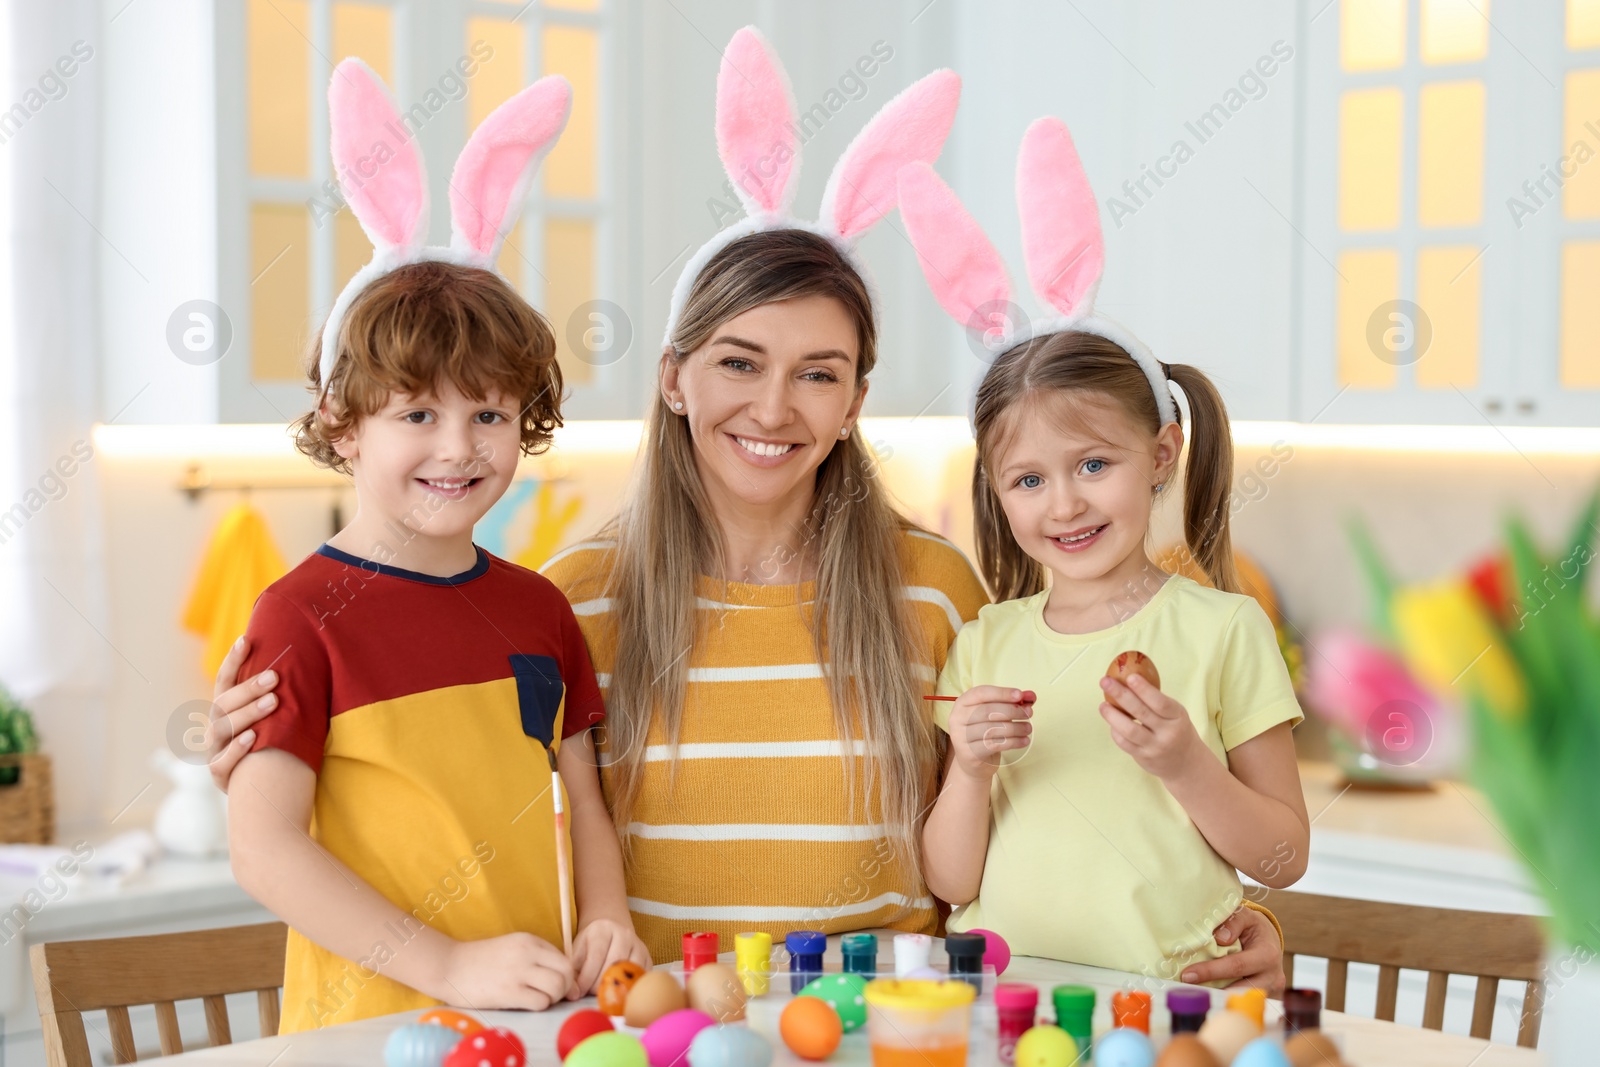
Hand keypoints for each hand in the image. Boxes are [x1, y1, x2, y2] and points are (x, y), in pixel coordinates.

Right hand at [207, 636, 282, 792]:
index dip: (233, 661)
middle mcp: (216, 729)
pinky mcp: (220, 778)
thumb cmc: (275, 747)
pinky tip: (252, 739)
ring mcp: (215, 752)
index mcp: (226, 711)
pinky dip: (236, 751)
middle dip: (248, 688)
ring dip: (248, 714)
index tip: (246, 640)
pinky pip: (222, 763)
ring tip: (273, 702)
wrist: (264, 794)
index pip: (225, 681)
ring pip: (222, 730)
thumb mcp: (274, 720)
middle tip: (275, 676)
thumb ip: (279, 697)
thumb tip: (305, 662)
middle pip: (223, 703)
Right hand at [435, 932, 577, 1010]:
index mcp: (529, 940)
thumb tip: (562, 976)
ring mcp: (519, 972)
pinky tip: (527, 1003)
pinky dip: (540, 1005)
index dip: (565, 975)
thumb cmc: (480, 960)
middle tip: (552, 995)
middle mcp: (527, 953)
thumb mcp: (511, 947)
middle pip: (566, 972)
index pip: (564, 958)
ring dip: (554, 998)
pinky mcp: (509, 992)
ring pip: (557, 987)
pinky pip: (541, 1002)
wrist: (448, 967)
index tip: (556, 984)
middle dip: (565, 987)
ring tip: (540, 999)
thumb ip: (535, 956)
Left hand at [570, 917, 651, 997]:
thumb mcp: (578, 950)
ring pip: (629, 971)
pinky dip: (631, 987)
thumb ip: (574, 969)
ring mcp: (638, 945)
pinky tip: (619, 991)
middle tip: (591, 993)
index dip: (586, 978)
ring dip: (616, 987)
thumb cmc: (591, 945)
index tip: (579, 992)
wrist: (611, 932)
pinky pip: (641, 976)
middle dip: (600, 984)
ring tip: (605, 992)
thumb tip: (574, 992)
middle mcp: (623, 934)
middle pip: (614, 965)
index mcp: (602, 929)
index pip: (596, 957)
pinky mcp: (648, 957)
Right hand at [946, 686, 1031, 779]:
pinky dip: (1013, 742)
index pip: (981, 693)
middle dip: (1012, 711)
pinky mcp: (969, 754)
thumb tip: (1031, 696)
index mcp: (962, 703)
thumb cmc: (985, 732)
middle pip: (987, 711)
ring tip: (1028, 728)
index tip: (1020, 695)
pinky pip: (994, 745)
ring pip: (992, 729)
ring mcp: (961, 737)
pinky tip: (1024, 740)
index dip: (1002, 693)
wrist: (973, 762)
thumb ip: (1012, 703)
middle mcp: (957, 718)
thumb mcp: (996, 714)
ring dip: (1015, 728)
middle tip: (1029, 713)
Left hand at [1098, 673, 1201, 780]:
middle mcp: (1167, 733)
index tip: (1129, 676)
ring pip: (1129, 730)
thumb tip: (1128, 678)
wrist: (1186, 763)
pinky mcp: (1144, 758)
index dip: (1144, 689)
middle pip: (1141, 712)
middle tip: (1105, 682)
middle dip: (1120, 694)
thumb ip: (1156, 700)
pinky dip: (1115, 731)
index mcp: (1177, 717)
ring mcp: (1155, 747)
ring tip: (1103, 705)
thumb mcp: (1175, 714)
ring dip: (1112, 715)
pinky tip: (1111, 722)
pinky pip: (1124, 743)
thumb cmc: (1176, 730)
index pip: (1161, 702)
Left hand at [1181, 905, 1286, 995]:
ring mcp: (1269, 990)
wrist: (1270, 939)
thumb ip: (1233, 921)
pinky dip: (1224, 999)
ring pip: (1239, 999)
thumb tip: (1220, 938)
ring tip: (1193, 993)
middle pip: (1238, 988)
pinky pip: (1242, 1001)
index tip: (1188, 975)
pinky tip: (1207, 994)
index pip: (1236, 965)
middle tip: (1186, 989)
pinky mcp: (1264, 998)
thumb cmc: (1254, 927)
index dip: (1211, 971)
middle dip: (1211, 991)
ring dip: (1216, 997)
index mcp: (1267, 954)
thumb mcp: (1246, 916)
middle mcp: (1271, 976)